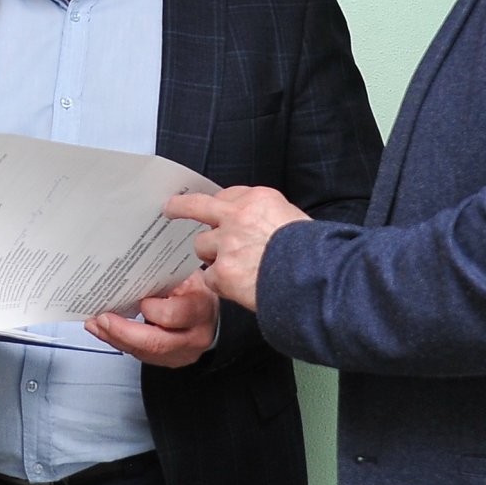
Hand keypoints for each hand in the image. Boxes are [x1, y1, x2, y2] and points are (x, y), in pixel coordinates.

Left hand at [86, 271, 219, 366]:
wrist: (212, 316)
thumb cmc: (197, 293)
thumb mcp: (188, 277)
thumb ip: (165, 277)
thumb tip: (130, 273)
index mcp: (199, 310)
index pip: (173, 315)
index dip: (152, 309)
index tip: (138, 299)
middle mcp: (193, 337)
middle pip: (155, 342)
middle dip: (122, 331)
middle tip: (101, 318)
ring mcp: (181, 353)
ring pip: (143, 353)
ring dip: (114, 338)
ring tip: (95, 324)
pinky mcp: (168, 361)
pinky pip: (140, 355)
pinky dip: (119, 342)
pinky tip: (104, 332)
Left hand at [165, 187, 309, 310]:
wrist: (315, 279)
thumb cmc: (314, 253)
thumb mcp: (294, 220)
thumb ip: (267, 218)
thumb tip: (256, 226)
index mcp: (258, 199)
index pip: (227, 195)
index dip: (220, 206)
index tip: (213, 208)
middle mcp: (237, 216)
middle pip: (198, 207)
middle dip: (180, 208)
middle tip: (170, 208)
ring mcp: (226, 243)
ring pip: (202, 245)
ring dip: (212, 256)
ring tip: (233, 268)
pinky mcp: (221, 271)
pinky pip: (210, 277)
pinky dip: (220, 284)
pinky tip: (236, 288)